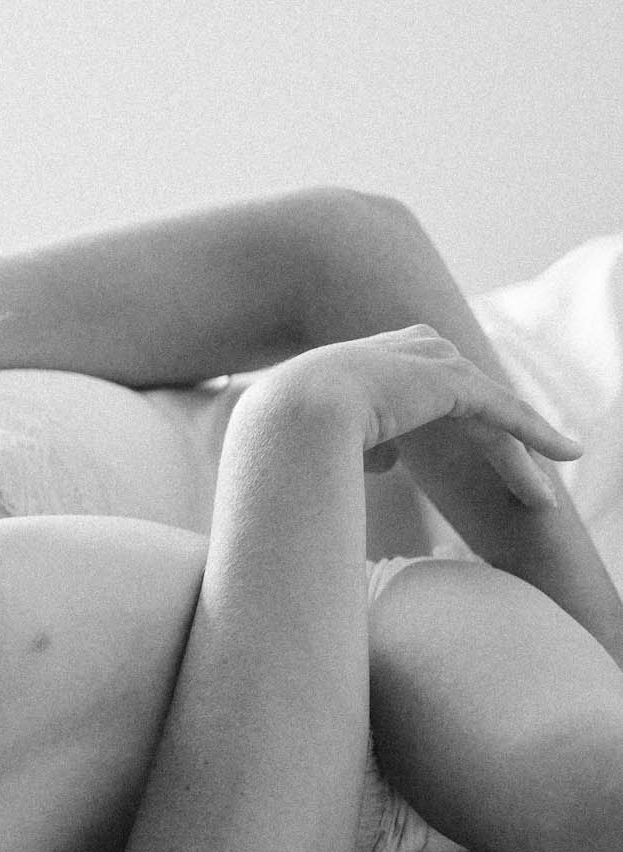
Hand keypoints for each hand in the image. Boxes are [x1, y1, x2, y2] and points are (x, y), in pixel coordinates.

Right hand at [258, 326, 581, 509]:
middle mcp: (411, 347)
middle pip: (471, 404)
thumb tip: (389, 462)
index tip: (472, 453)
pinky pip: (506, 414)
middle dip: (500, 446)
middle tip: (524, 484)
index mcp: (377, 356)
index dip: (458, 425)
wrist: (290, 414)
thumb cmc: (291, 432)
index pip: (433, 392)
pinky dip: (538, 436)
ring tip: (544, 497)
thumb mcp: (330, 436)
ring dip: (519, 460)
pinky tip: (567, 455)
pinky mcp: (454, 382)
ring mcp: (434, 361)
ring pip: (492, 416)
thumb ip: (367, 444)